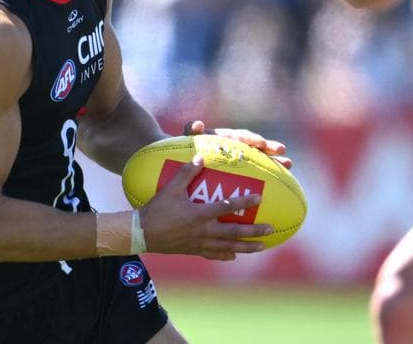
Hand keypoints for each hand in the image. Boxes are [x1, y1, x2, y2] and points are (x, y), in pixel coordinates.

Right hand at [138, 156, 273, 260]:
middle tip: (270, 228)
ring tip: (262, 246)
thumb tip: (201, 157)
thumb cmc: (156, 209)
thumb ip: (187, 172)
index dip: (243, 202)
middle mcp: (204, 231)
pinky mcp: (194, 250)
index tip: (259, 198)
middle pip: (234, 232)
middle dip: (254, 231)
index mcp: (200, 214)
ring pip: (229, 247)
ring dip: (247, 247)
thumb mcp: (171, 188)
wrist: (142, 234)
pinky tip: (234, 255)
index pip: (227, 207)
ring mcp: (200, 243)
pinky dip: (226, 254)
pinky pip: (214, 254)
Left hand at [183, 120, 291, 168]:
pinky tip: (278, 187)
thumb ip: (190, 130)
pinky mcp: (236, 172)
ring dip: (273, 161)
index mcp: (222, 138)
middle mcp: (232, 147)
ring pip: (258, 159)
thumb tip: (198, 124)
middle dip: (269, 148)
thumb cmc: (183, 148)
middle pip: (254, 146)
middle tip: (283, 152)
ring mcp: (235, 159)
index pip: (239, 136)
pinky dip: (264, 178)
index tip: (260, 144)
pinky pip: (252, 175)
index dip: (251, 139)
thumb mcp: (185, 139)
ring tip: (289, 165)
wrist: (180, 159)